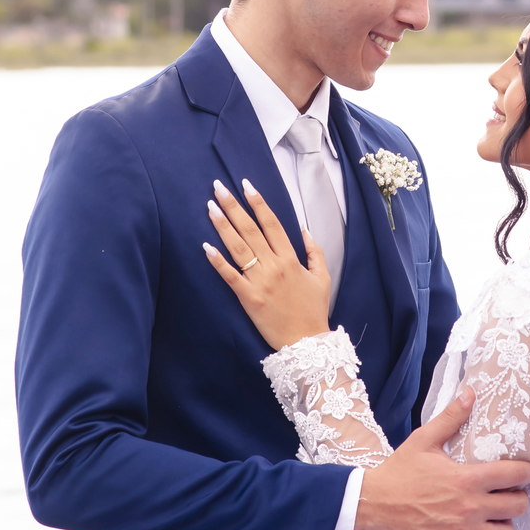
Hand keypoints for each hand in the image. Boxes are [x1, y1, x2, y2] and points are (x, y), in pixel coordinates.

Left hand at [203, 179, 330, 349]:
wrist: (308, 343)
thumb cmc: (314, 310)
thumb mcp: (323, 277)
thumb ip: (315, 251)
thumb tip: (304, 229)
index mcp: (291, 259)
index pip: (272, 223)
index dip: (258, 203)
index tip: (246, 185)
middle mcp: (275, 266)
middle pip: (251, 229)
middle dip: (234, 206)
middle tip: (218, 187)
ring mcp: (261, 282)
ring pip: (239, 248)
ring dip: (223, 226)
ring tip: (210, 207)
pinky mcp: (249, 299)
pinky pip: (230, 277)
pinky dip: (218, 261)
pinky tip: (206, 246)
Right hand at [356, 388, 529, 529]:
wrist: (373, 505)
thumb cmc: (398, 472)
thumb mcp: (424, 440)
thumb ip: (451, 418)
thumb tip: (470, 394)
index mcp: (467, 479)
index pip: (514, 475)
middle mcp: (470, 507)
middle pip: (517, 507)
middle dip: (520, 498)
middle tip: (512, 493)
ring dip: (505, 523)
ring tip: (496, 515)